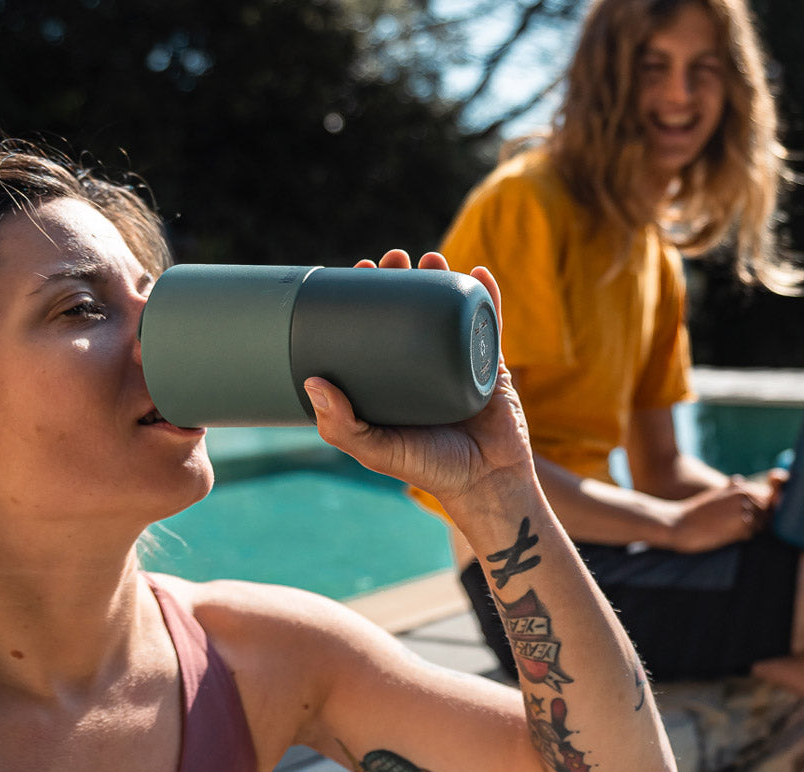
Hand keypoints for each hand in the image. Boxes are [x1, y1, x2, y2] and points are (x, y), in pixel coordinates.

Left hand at [305, 249, 533, 506]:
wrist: (487, 481)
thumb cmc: (429, 469)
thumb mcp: (376, 451)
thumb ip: (342, 426)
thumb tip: (312, 382)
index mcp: (392, 380)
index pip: (375, 328)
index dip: (366, 298)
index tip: (359, 271)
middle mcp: (423, 366)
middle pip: (412, 309)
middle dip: (403, 277)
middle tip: (395, 258)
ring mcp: (458, 361)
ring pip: (448, 309)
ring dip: (441, 277)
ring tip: (431, 258)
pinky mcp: (490, 363)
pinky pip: (490, 322)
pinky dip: (487, 295)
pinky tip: (477, 271)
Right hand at [666, 475, 768, 552]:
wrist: (676, 523)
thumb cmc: (693, 512)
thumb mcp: (714, 494)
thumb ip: (731, 490)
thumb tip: (739, 480)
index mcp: (740, 488)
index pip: (765, 501)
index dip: (757, 512)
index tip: (737, 519)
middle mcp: (745, 496)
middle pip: (766, 513)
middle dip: (757, 521)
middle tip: (731, 526)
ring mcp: (744, 511)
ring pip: (761, 525)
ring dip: (750, 530)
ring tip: (727, 530)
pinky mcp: (741, 527)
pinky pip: (752, 535)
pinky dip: (742, 537)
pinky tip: (724, 535)